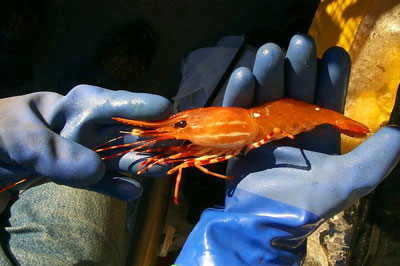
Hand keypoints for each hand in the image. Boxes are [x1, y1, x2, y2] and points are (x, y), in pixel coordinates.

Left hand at [0, 85, 171, 199]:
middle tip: (179, 150)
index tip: (175, 123)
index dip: (155, 110)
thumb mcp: (22, 135)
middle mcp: (96, 125)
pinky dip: (119, 187)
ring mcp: (92, 150)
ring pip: (125, 157)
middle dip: (158, 140)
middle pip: (135, 131)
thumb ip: (55, 152)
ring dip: (144, 164)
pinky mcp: (83, 172)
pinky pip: (106, 180)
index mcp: (85, 104)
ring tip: (162, 171)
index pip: (127, 103)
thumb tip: (97, 170)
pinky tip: (132, 192)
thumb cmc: (0, 130)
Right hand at [176, 34, 399, 264]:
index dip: (331, 76)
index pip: (327, 97)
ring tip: (270, 52)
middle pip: (295, 89)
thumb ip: (377, 157)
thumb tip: (399, 131)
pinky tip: (243, 76)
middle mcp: (292, 126)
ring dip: (268, 73)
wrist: (266, 224)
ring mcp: (264, 128)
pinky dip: (240, 94)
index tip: (334, 54)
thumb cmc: (307, 204)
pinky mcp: (239, 135)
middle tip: (298, 43)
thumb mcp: (350, 181)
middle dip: (298, 66)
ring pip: (267, 93)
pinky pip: (239, 110)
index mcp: (318, 133)